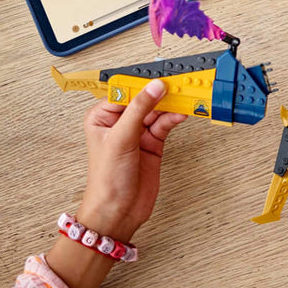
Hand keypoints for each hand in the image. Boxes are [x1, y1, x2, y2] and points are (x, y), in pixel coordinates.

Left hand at [77, 79, 186, 243]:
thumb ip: (140, 109)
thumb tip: (154, 87)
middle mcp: (120, 123)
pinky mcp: (152, 144)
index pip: (124, 92)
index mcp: (102, 117)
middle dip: (160, 93)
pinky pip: (165, 124)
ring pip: (157, 111)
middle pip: (144, 99)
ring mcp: (137, 133)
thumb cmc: (106, 179)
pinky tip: (182, 113)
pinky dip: (174, 118)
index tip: (159, 76)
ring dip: (171, 105)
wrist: (118, 211)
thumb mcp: (121, 138)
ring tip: (185, 97)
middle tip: (178, 84)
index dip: (142, 84)